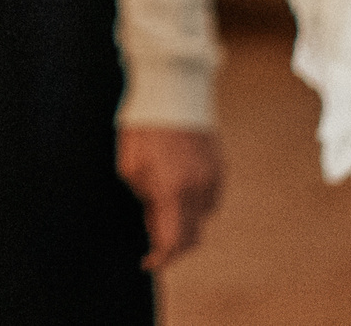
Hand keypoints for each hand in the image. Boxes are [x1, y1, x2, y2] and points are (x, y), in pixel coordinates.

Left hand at [118, 125, 222, 272]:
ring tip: (162, 196)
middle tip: (152, 232)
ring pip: (201, 216)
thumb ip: (146, 199)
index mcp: (173, 190)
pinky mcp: (220, 166)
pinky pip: (209, 196)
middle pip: (192, 237)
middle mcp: (199, 188)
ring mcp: (213, 177)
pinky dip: (194, 200)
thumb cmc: (143, 126)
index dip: (161, 257)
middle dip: (172, 244)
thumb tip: (156, 217)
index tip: (149, 261)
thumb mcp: (131, 166)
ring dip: (183, 218)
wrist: (172, 88)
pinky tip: (177, 182)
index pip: (172, 242)